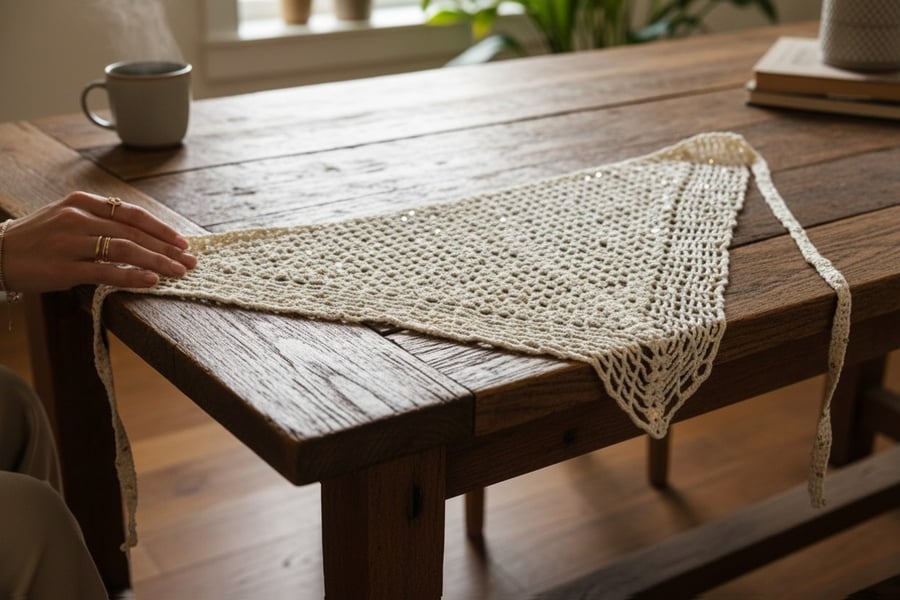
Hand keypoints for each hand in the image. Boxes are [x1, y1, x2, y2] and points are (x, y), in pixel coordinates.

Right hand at [2, 191, 196, 292]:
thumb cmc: (38, 238)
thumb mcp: (68, 218)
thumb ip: (101, 221)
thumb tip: (142, 234)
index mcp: (82, 203)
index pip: (132, 214)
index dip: (161, 228)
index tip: (182, 241)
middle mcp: (78, 219)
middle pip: (133, 232)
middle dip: (166, 248)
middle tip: (189, 261)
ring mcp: (70, 242)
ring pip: (124, 249)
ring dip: (156, 261)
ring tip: (178, 272)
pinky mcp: (63, 267)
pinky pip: (105, 271)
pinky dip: (131, 276)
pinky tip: (151, 281)